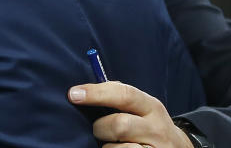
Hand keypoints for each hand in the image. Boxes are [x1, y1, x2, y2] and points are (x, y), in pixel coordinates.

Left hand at [68, 81, 193, 147]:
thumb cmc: (148, 125)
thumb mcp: (142, 108)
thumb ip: (119, 96)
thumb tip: (86, 89)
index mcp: (152, 107)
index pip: (124, 94)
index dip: (96, 93)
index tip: (73, 94)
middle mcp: (157, 128)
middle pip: (119, 124)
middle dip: (100, 127)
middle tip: (97, 130)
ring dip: (107, 146)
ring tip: (111, 144)